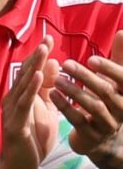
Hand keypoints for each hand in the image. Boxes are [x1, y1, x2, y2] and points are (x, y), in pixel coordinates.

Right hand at [0, 35, 59, 168]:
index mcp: (20, 97)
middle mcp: (13, 100)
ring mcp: (12, 111)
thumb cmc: (31, 141)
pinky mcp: (15, 124)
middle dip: (37, 56)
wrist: (17, 168)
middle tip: (47, 38)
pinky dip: (31, 88)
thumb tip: (53, 65)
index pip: (30, 71)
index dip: (39, 55)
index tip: (49, 38)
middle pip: (25, 73)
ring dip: (34, 66)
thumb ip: (47, 90)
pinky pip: (24, 103)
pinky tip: (38, 76)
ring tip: (43, 51)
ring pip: (24, 85)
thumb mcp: (45, 111)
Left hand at [53, 31, 122, 168]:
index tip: (92, 59)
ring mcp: (108, 124)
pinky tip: (52, 94)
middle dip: (86, 77)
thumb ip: (119, 57)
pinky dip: (65, 106)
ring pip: (92, 106)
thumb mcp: (114, 79)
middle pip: (106, 92)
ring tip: (57, 79)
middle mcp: (122, 109)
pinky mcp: (91, 136)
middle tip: (67, 64)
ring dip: (74, 91)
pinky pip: (78, 120)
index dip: (109, 69)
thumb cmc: (106, 100)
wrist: (101, 137)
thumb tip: (122, 31)